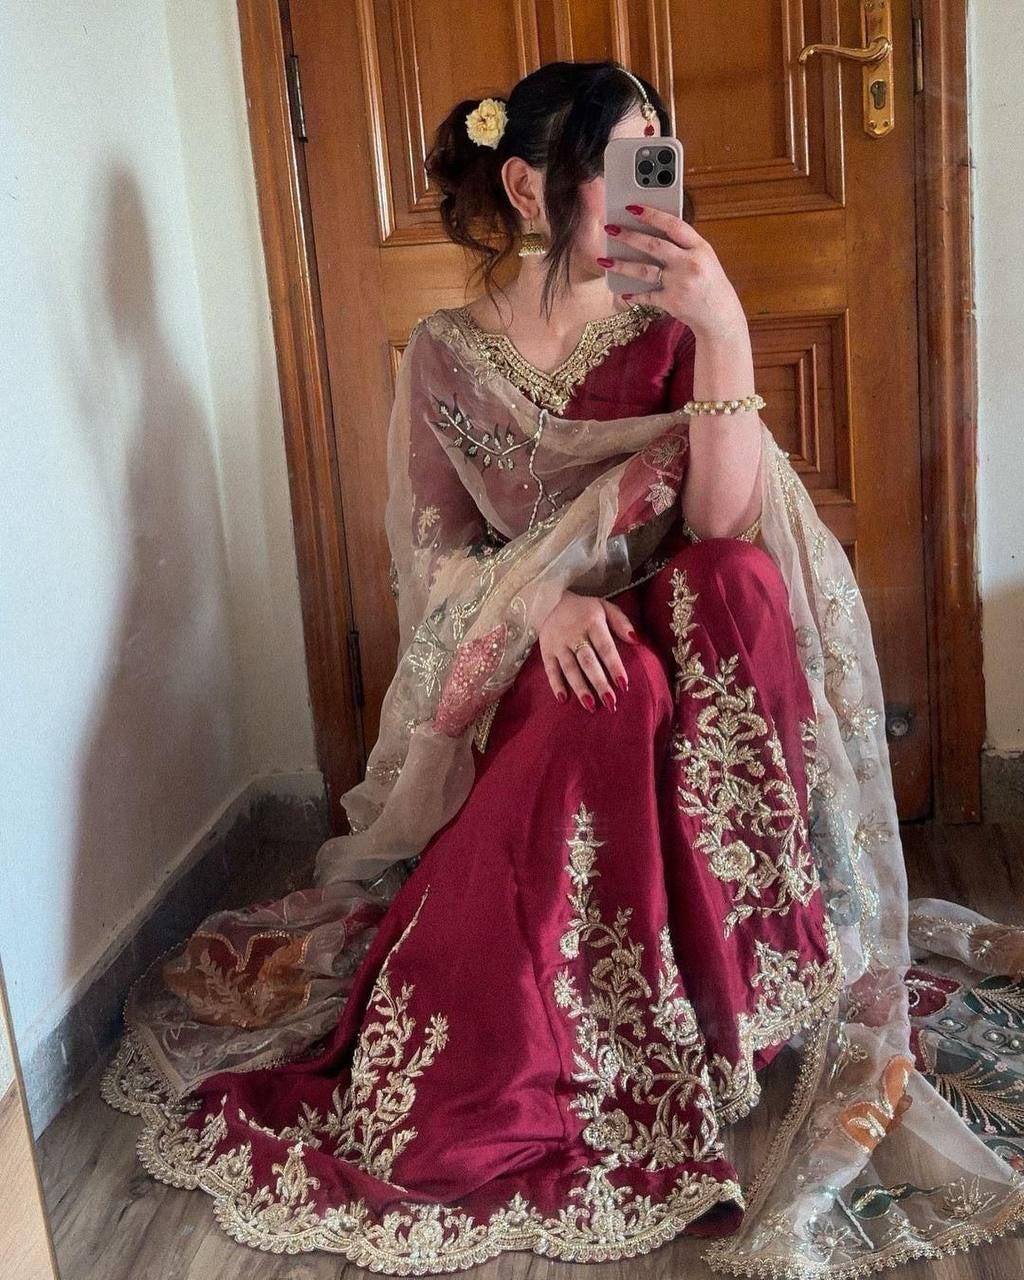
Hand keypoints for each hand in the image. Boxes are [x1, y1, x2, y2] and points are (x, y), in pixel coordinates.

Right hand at [538, 590, 635, 712]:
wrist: (549, 600)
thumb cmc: (584, 609)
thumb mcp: (605, 607)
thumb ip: (621, 621)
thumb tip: (636, 640)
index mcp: (592, 622)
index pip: (605, 647)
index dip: (614, 666)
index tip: (624, 684)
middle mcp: (574, 634)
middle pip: (588, 662)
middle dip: (599, 682)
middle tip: (610, 702)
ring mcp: (558, 644)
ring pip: (570, 668)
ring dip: (580, 688)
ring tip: (590, 706)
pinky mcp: (546, 651)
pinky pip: (550, 669)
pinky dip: (556, 684)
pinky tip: (563, 699)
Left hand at [599, 204, 746, 339]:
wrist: (720, 315)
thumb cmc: (709, 282)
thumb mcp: (705, 258)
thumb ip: (683, 245)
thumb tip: (652, 230)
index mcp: (700, 247)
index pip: (673, 225)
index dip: (652, 214)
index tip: (632, 207)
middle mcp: (690, 263)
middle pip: (654, 245)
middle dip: (629, 236)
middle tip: (610, 228)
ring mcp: (680, 284)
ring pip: (644, 270)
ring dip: (621, 265)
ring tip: (604, 260)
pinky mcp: (672, 302)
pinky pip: (647, 296)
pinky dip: (634, 294)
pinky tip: (623, 291)